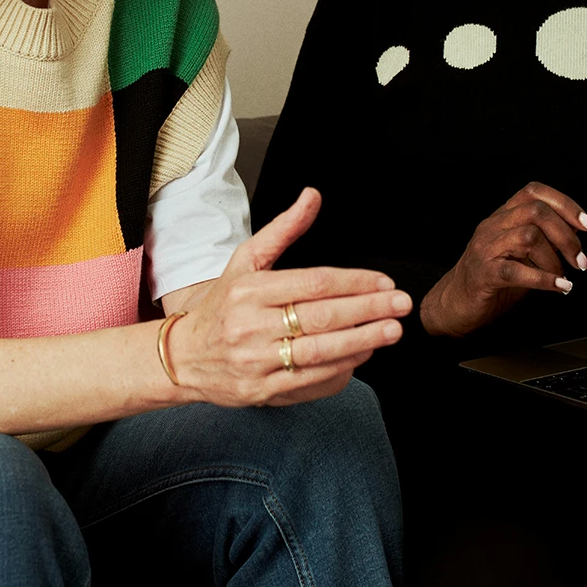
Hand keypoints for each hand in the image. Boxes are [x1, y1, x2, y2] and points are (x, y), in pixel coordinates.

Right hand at [167, 188, 411, 405]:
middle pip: (321, 317)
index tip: (384, 283)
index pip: (314, 283)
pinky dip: (340, 369)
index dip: (354, 282)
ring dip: (362, 341)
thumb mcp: (246, 259)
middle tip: (401, 305)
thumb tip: (313, 195)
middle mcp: (252, 325)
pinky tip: (362, 355)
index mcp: (250, 289)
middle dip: (367, 310)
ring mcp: (257, 361)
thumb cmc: (223, 303)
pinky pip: (310, 382)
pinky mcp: (262, 391)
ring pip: (320, 352)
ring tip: (391, 331)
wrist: (184, 357)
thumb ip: (284, 229)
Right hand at [420, 182, 586, 337]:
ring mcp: (486, 248)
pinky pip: (516, 271)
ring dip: (555, 260)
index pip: (533, 192)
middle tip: (580, 261)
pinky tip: (559, 287)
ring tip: (563, 277)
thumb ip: (543, 241)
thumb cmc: (491, 279)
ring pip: (528, 236)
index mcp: (502, 217)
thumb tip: (576, 236)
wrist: (454, 303)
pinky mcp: (484, 273)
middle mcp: (493, 226)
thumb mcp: (520, 253)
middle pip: (536, 211)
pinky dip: (544, 279)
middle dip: (566, 236)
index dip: (565, 204)